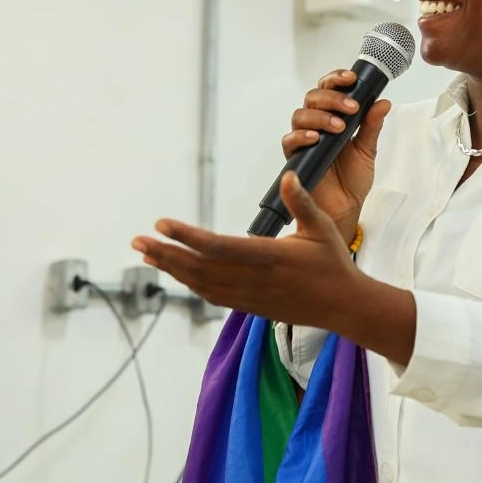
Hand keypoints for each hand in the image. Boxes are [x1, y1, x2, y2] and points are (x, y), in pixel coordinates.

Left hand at [131, 173, 358, 325]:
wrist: (345, 307)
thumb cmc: (334, 264)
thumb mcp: (322, 228)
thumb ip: (302, 202)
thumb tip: (287, 175)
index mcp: (269, 257)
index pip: (217, 247)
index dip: (186, 237)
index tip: (160, 224)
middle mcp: (254, 280)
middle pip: (199, 268)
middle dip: (165, 254)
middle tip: (137, 241)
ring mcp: (250, 297)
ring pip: (200, 284)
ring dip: (171, 269)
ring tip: (147, 254)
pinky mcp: (251, 307)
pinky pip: (212, 296)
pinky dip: (190, 283)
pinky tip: (176, 272)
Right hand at [283, 69, 391, 244]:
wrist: (345, 207)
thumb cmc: (353, 179)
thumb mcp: (368, 149)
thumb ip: (372, 125)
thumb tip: (383, 102)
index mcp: (333, 117)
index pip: (329, 89)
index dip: (336, 79)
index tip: (352, 79)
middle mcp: (316, 124)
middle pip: (313, 97)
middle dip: (332, 98)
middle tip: (352, 108)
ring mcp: (304, 140)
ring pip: (300, 115)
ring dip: (320, 116)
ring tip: (339, 127)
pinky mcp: (295, 157)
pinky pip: (290, 140)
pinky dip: (302, 136)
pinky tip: (316, 139)